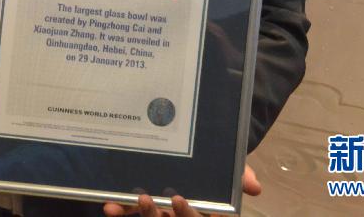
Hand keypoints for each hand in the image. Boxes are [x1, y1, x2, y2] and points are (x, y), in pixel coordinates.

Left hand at [102, 165, 260, 216]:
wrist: (198, 153)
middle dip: (154, 214)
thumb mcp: (231, 168)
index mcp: (204, 211)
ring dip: (135, 215)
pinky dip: (120, 212)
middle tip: (146, 198)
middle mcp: (180, 215)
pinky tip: (109, 206)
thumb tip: (255, 187)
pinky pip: (131, 215)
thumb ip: (241, 176)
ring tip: (119, 205)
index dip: (187, 214)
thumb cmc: (218, 165)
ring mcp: (161, 213)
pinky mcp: (143, 207)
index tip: (178, 199)